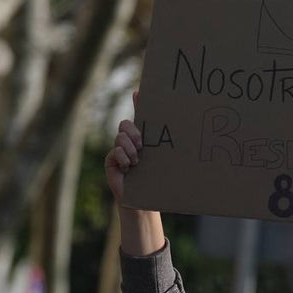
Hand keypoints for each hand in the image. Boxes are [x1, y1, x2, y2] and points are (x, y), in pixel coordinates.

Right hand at [104, 93, 164, 256]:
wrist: (144, 201)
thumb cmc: (156, 181)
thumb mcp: (163, 162)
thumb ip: (165, 148)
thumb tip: (180, 140)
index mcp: (143, 139)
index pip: (139, 117)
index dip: (138, 103)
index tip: (139, 91)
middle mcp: (129, 142)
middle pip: (126, 124)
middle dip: (133, 132)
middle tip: (142, 144)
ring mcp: (119, 150)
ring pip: (120, 137)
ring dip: (130, 148)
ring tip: (137, 161)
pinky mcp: (111, 160)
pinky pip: (115, 151)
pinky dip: (124, 158)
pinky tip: (129, 168)